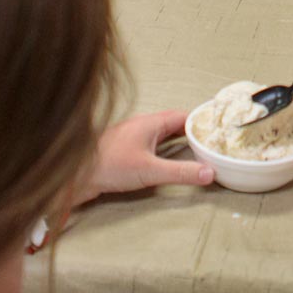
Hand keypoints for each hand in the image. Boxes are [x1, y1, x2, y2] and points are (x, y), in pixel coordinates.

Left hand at [72, 109, 214, 206]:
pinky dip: (165, 148)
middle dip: (192, 132)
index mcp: (150, 123)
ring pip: (162, 133)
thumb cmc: (109, 166)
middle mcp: (142, 125)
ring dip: (178, 140)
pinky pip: (152, 144)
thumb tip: (209, 172)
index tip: (217, 131)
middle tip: (211, 143)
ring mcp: (132, 137)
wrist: (74, 175)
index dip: (201, 123)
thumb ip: (181, 172)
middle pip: (174, 124)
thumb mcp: (150, 171)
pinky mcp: (125, 149)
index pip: (184, 117)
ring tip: (196, 151)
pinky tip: (168, 159)